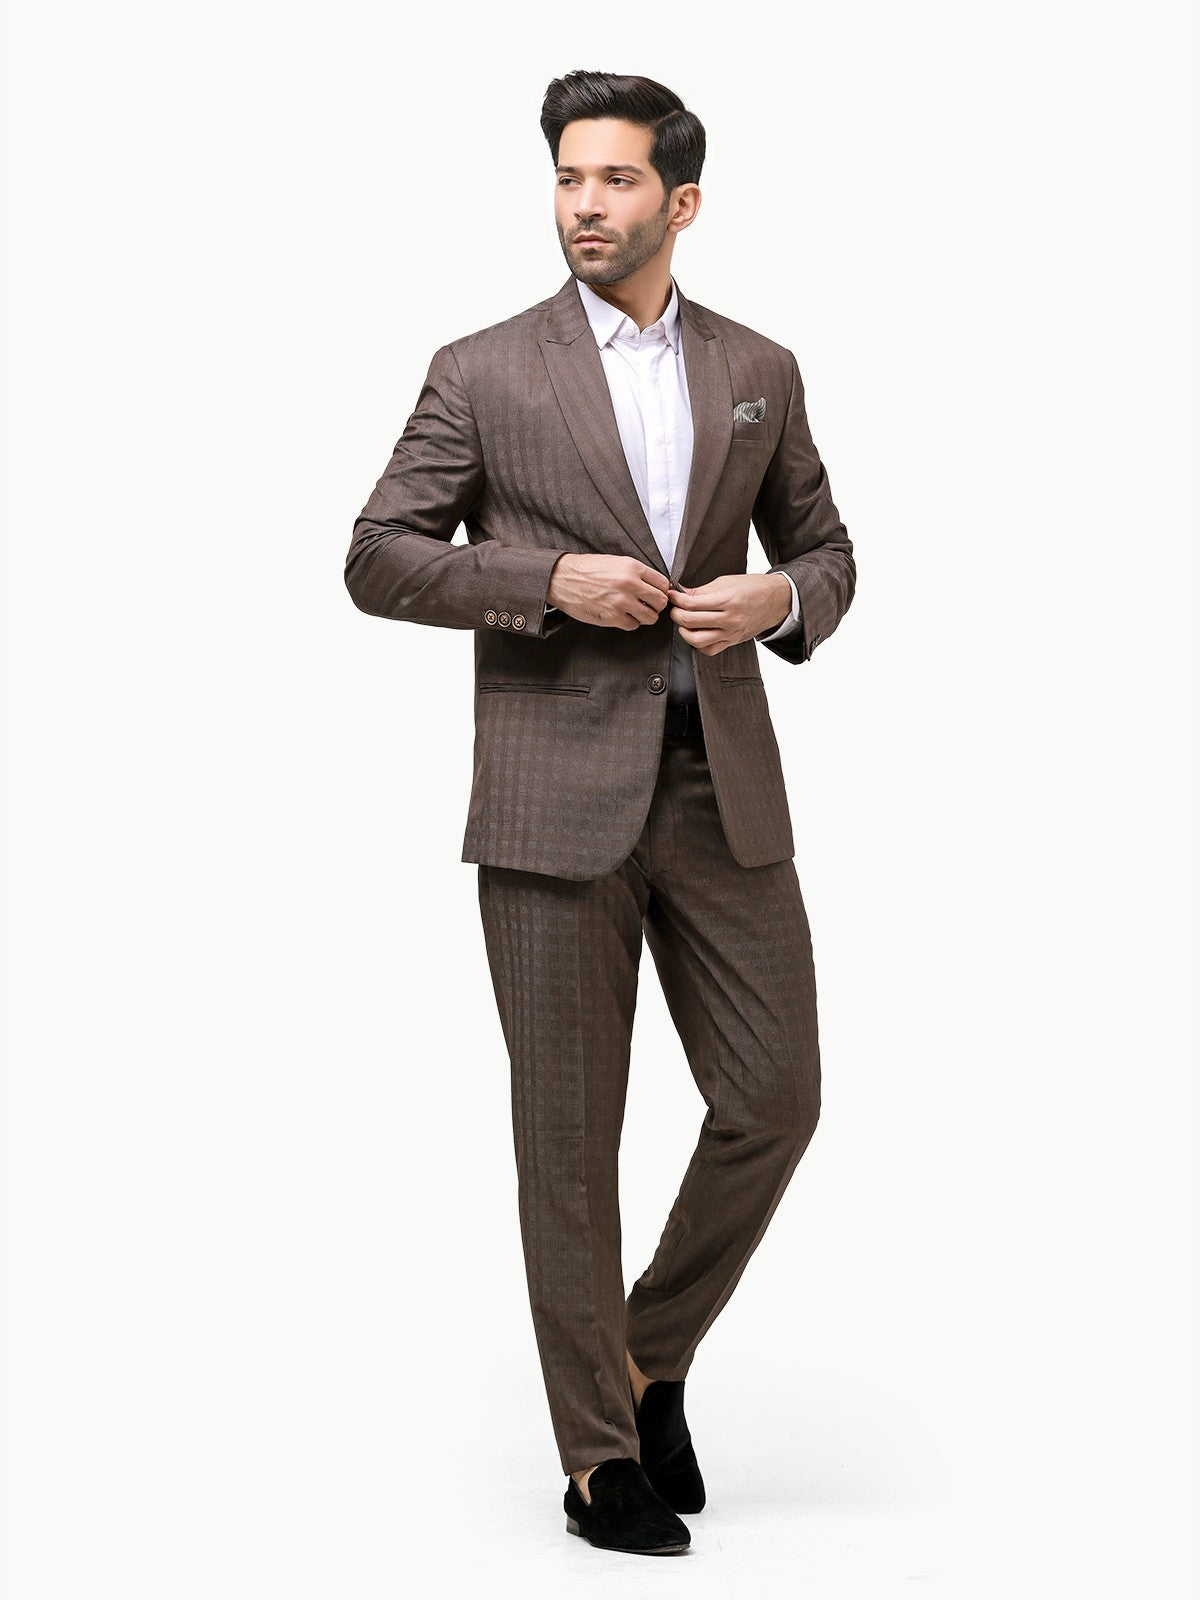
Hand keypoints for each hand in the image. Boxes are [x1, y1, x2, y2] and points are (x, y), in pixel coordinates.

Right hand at [546, 553, 670, 630]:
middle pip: (661, 602)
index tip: (656, 594)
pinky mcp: (611, 617)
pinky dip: (630, 623)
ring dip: (645, 616)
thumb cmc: (586, 569)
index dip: (661, 590)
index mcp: (632, 568)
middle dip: (656, 605)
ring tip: (635, 611)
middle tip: (648, 605)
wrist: (562, 579)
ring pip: (650, 617)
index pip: (663, 583)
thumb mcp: (615, 562)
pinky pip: (633, 625)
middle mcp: (630, 584)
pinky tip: (621, 615)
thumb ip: (636, 573)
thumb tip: (654, 585)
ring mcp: (621, 602)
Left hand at [666, 573, 791, 654]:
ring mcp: (731, 634)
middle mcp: (730, 620)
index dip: (677, 599)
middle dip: (676, 614)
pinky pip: (709, 650)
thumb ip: (702, 590)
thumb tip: (681, 593)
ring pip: (697, 640)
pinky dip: (698, 643)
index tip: (672, 595)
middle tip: (675, 607)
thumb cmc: (754, 588)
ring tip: (684, 622)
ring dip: (684, 631)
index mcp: (728, 601)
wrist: (776, 600)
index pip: (692, 604)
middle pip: (690, 622)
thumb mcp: (727, 581)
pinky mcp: (732, 642)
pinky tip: (697, 633)